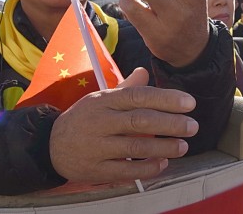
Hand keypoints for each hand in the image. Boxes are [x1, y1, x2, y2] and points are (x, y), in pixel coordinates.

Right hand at [49, 67, 198, 183]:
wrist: (50, 146)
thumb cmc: (83, 119)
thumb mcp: (100, 98)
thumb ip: (125, 88)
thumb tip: (145, 72)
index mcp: (104, 101)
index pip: (138, 96)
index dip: (165, 99)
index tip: (189, 103)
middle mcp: (101, 122)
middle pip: (139, 121)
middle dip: (170, 123)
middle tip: (193, 126)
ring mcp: (98, 147)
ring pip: (135, 147)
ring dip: (163, 147)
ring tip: (183, 146)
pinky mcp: (97, 169)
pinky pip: (126, 170)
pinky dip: (147, 168)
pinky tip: (163, 163)